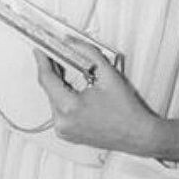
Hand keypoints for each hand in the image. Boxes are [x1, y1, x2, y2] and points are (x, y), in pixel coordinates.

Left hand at [34, 45, 163, 156]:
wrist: (139, 135)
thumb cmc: (127, 110)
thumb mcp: (108, 74)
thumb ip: (88, 53)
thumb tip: (72, 42)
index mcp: (70, 108)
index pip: (47, 79)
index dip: (42, 61)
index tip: (39, 49)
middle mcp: (63, 122)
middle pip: (49, 89)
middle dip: (52, 70)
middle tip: (54, 54)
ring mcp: (64, 131)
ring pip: (53, 99)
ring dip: (58, 84)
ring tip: (66, 69)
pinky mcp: (67, 134)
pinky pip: (59, 111)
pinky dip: (63, 97)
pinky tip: (71, 87)